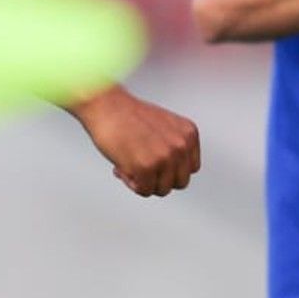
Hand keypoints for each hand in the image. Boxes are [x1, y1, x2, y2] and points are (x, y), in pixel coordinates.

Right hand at [71, 85, 200, 196]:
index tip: (159, 165)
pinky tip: (123, 167)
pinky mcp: (146, 168)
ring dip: (145, 182)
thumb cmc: (129, 115)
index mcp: (188, 134)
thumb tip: (172, 171)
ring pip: (162, 189)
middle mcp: (181, 146)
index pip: (191, 168)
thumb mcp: (166, 127)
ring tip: (131, 165)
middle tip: (144, 170)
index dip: (172, 169)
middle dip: (160, 179)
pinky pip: (144, 191)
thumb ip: (174, 146)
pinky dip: (131, 183)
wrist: (107, 107)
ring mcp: (165, 158)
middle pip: (179, 182)